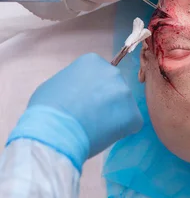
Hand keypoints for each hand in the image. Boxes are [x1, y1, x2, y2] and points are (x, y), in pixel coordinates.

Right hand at [7, 54, 142, 170]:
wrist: (54, 131)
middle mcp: (112, 72)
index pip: (99, 75)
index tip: (82, 102)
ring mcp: (125, 92)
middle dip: (105, 101)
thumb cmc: (47, 109)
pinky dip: (120, 131)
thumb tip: (80, 91)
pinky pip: (130, 123)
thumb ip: (74, 82)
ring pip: (123, 106)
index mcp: (93, 62)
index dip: (91, 91)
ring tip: (94, 128)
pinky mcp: (133, 115)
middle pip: (113, 88)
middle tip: (90, 116)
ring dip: (113, 116)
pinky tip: (103, 135)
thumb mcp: (56, 83)